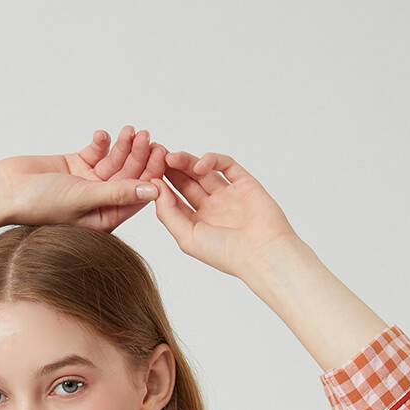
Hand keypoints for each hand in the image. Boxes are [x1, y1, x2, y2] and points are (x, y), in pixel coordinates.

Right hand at [0, 126, 166, 232]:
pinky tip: (101, 136)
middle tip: (148, 136)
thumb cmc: (39, 204)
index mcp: (103, 219)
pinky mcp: (75, 166)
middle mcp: (98, 203)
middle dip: (139, 157)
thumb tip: (153, 191)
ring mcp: (87, 184)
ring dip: (123, 146)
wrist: (5, 190)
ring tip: (131, 130)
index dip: (150, 176)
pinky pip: (96, 152)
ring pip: (114, 162)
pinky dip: (101, 143)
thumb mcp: (84, 198)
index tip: (161, 156)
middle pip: (127, 177)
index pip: (135, 197)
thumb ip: (118, 193)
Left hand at [148, 152, 299, 278]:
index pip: (174, 199)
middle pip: (186, 182)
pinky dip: (212, 160)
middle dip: (170, 169)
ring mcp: (228, 195)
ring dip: (186, 162)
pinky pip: (226, 165)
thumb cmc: (225, 253)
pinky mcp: (245, 183)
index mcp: (197, 224)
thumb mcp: (186, 237)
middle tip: (155, 155)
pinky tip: (199, 165)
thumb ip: (168, 212)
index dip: (161, 185)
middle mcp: (212, 208)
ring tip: (171, 157)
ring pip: (203, 171)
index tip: (146, 173)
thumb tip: (154, 186)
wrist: (262, 252)